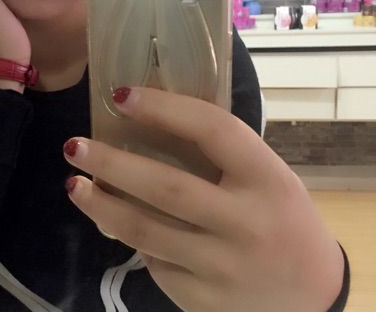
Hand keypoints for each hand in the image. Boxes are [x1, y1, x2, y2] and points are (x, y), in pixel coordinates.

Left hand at [63, 87, 344, 311]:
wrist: (311, 294)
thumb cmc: (280, 215)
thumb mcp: (265, 175)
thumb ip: (219, 153)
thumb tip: (148, 116)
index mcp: (267, 178)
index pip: (211, 130)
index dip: (163, 108)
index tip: (120, 94)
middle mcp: (246, 223)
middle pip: (166, 187)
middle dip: (111, 164)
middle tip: (74, 145)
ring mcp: (223, 266)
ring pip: (146, 231)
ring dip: (100, 206)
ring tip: (73, 184)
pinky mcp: (202, 299)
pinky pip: (154, 262)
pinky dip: (129, 238)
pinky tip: (113, 221)